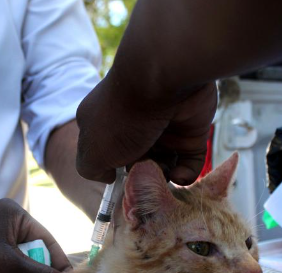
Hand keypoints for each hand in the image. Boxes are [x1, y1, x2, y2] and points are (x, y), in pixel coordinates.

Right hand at [76, 75, 216, 184]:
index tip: (120, 184)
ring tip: (163, 177)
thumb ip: (91, 169)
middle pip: (137, 163)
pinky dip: (185, 173)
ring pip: (164, 165)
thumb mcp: (92, 151)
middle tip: (144, 181)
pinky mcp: (190, 130)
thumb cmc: (122, 118)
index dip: (113, 172)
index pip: (106, 155)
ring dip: (163, 177)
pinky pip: (189, 160)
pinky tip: (178, 175)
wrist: (164, 80)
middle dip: (140, 177)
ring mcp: (163, 127)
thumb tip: (109, 176)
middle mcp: (133, 125)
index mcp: (104, 125)